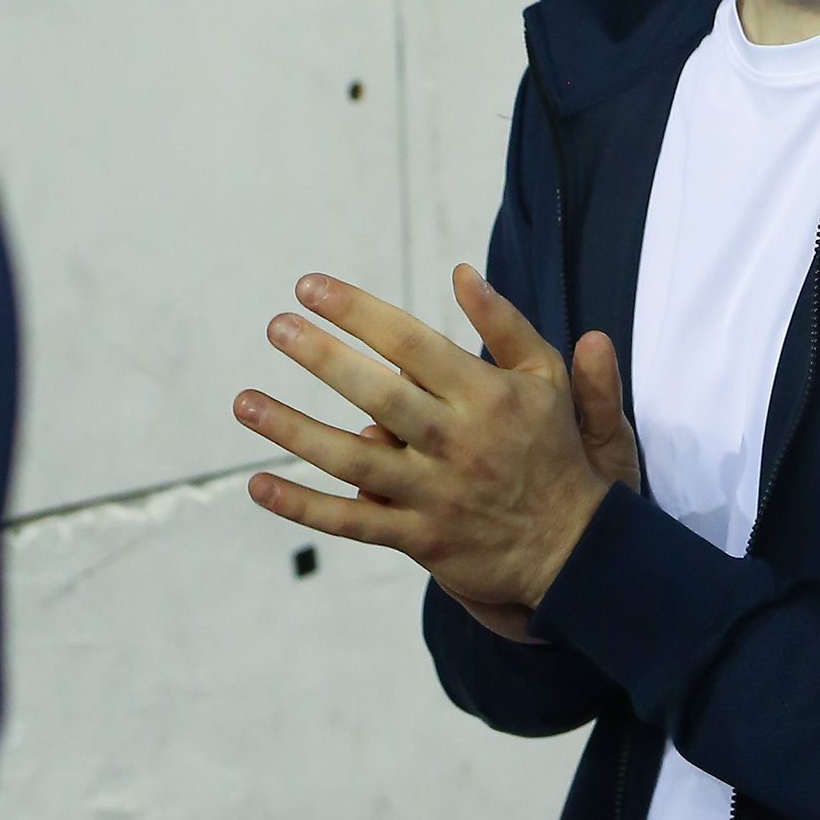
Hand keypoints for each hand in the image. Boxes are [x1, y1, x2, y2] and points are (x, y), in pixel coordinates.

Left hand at [235, 266, 624, 624]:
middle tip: (276, 327)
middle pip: (378, 395)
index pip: (410, 342)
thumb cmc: (553, 449)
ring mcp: (434, 493)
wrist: (574, 546)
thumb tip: (460, 273)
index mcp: (484, 395)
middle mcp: (456, 441)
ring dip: (295, 431)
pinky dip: (304, 507)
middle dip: (322, 358)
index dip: (357, 312)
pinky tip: (259, 485)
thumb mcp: (544, 378)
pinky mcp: (419, 537)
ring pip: (353, 460)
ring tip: (245, 402)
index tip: (310, 287)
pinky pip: (352, 522)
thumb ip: (504, 324)